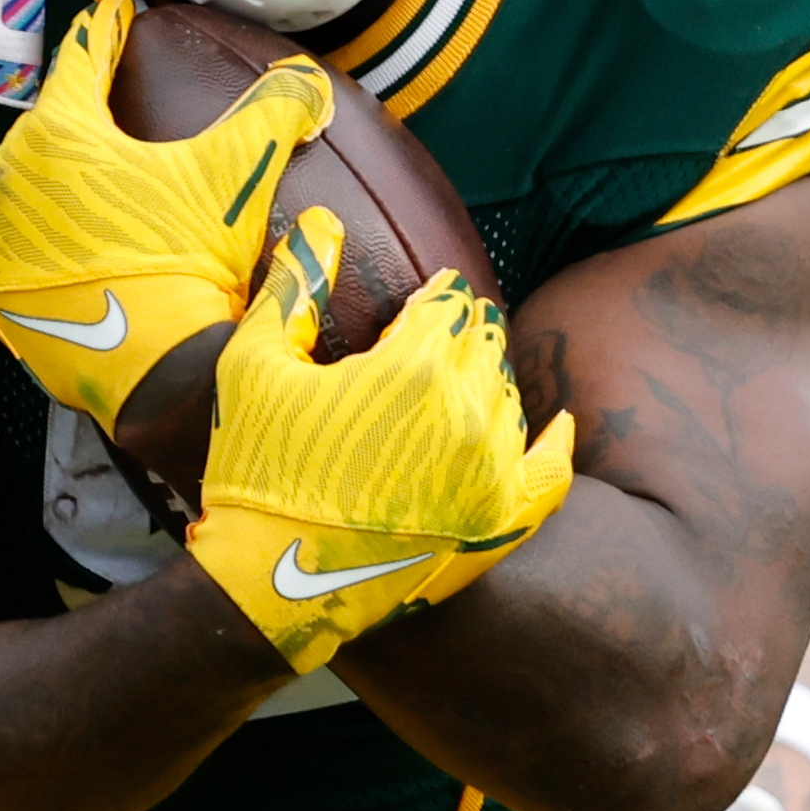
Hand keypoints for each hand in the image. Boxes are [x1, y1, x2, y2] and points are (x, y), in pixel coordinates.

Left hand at [0, 0, 334, 432]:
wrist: (147, 371)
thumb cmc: (185, 263)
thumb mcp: (235, 179)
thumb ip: (272, 115)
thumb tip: (308, 81)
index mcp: (59, 130)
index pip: (83, 57)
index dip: (106, 30)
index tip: (115, 12)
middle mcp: (4, 171)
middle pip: (47, 127)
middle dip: (78, 122)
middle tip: (112, 128)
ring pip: (20, 185)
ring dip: (48, 183)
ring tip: (89, 195)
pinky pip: (5, 245)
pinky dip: (29, 240)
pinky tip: (61, 248)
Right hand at [187, 251, 574, 676]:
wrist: (271, 588)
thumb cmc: (254, 473)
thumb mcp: (251, 368)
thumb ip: (294, 287)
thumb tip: (322, 222)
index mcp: (412, 367)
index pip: (448, 304)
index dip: (430, 300)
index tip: (418, 305)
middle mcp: (465, 413)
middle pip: (483, 346)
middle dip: (459, 339)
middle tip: (435, 345)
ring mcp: (489, 471)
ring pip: (509, 398)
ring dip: (487, 385)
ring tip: (453, 392)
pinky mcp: (498, 523)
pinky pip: (551, 471)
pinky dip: (554, 443)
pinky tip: (557, 425)